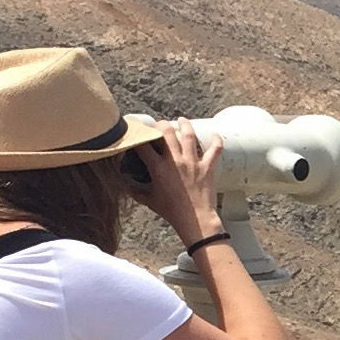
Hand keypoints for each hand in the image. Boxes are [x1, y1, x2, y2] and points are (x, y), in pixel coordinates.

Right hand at [137, 119, 225, 244]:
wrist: (195, 219)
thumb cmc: (171, 211)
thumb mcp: (148, 200)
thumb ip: (134, 190)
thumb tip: (123, 183)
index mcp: (158, 168)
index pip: (144, 145)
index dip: (139, 135)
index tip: (137, 131)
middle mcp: (175, 161)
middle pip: (167, 133)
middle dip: (161, 124)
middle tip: (160, 124)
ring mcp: (193, 163)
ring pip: (189, 136)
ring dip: (185, 125)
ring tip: (182, 120)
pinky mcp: (207, 167)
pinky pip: (215, 150)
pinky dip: (216, 140)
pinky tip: (215, 134)